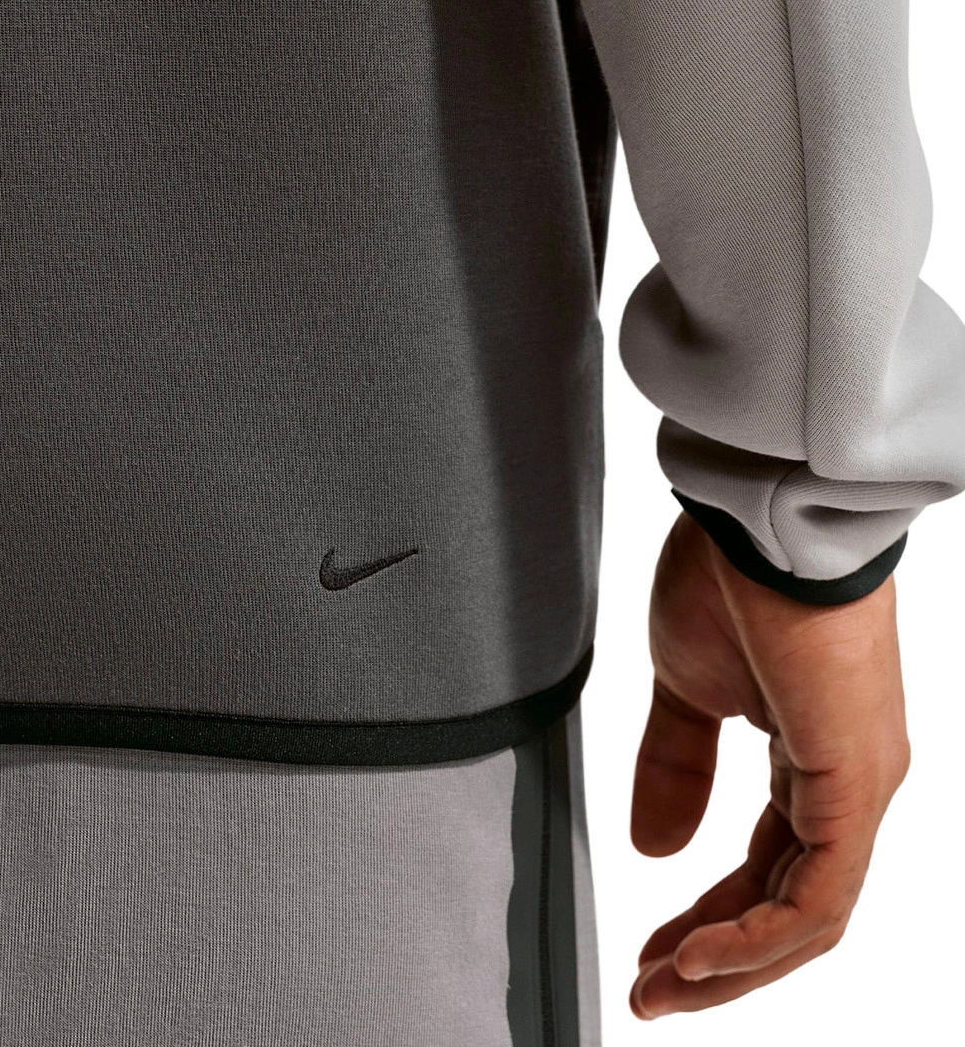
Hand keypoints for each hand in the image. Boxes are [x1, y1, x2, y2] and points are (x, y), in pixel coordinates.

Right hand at [628, 510, 910, 1018]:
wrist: (757, 520)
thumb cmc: (726, 580)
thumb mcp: (682, 690)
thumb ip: (674, 768)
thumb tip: (655, 848)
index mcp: (808, 759)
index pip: (764, 868)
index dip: (708, 918)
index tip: (651, 951)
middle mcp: (847, 784)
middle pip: (789, 907)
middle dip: (716, 958)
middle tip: (651, 990)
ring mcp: (860, 787)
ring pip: (810, 915)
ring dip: (733, 962)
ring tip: (664, 985)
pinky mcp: (856, 784)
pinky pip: (819, 894)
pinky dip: (759, 937)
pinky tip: (700, 955)